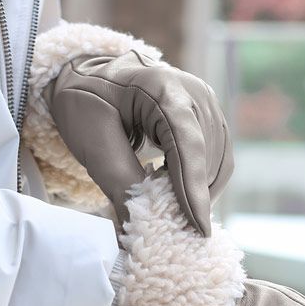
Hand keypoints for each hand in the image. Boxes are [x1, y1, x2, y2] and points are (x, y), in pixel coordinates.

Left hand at [49, 49, 232, 235]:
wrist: (90, 77)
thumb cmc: (86, 103)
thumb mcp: (92, 141)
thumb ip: (120, 182)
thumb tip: (140, 228)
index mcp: (160, 86)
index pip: (187, 142)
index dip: (194, 187)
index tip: (198, 228)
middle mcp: (193, 91)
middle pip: (206, 157)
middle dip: (192, 197)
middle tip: (164, 226)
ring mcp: (206, 103)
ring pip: (218, 163)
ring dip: (198, 192)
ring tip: (165, 205)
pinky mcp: (210, 117)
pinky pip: (218, 160)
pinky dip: (202, 183)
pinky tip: (175, 190)